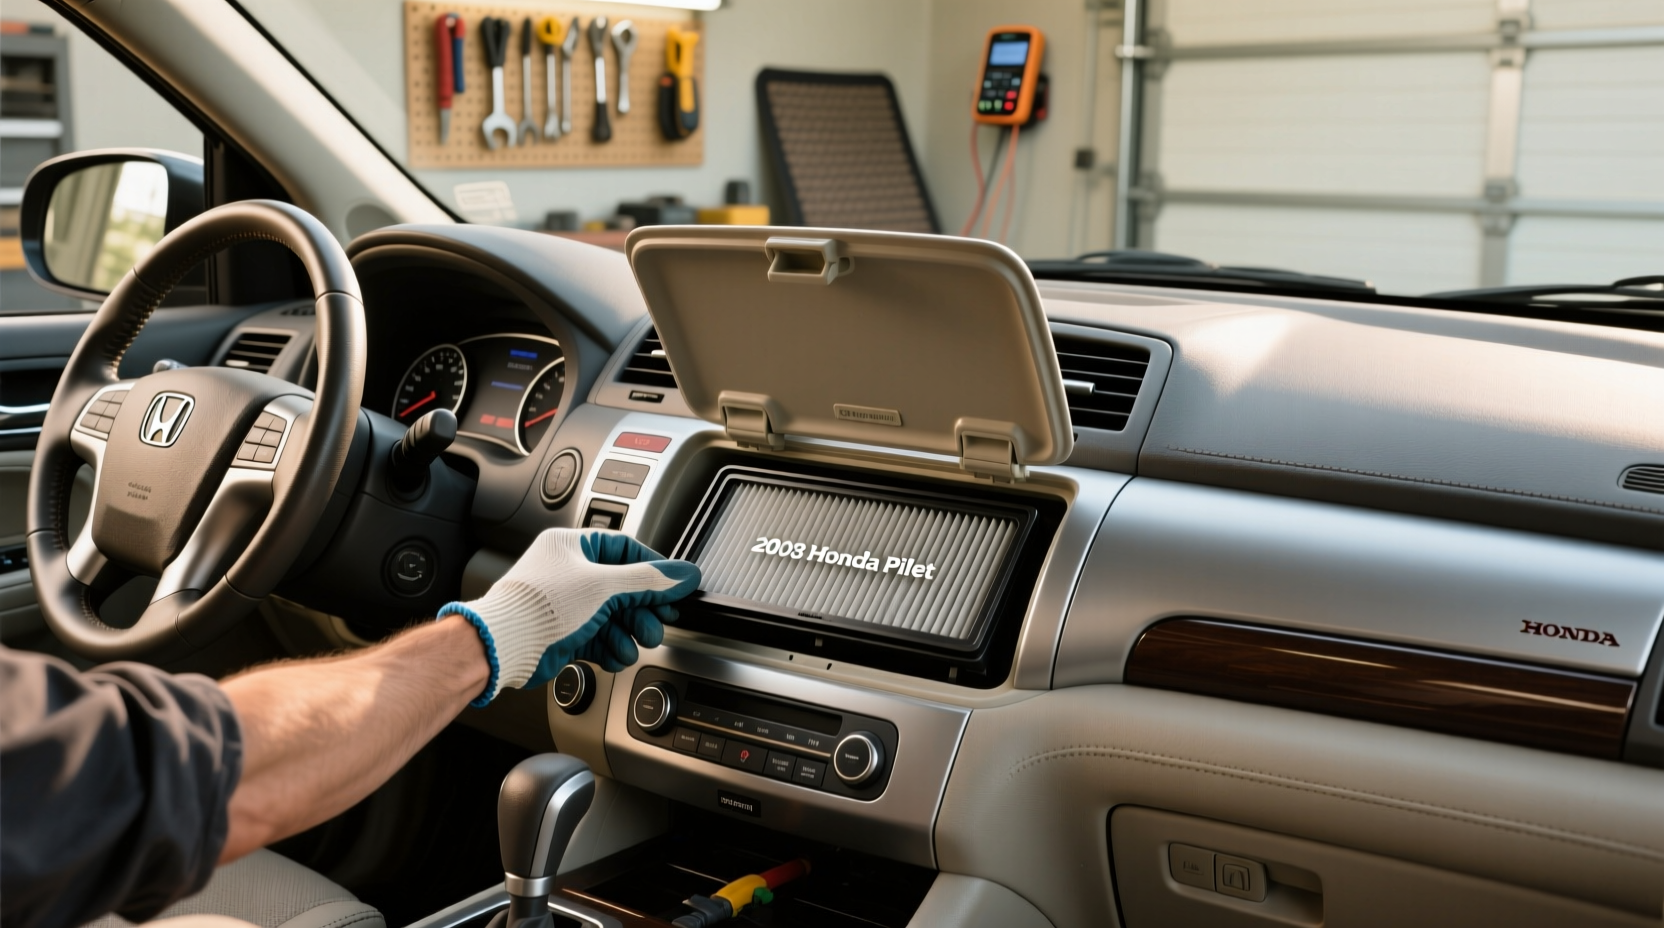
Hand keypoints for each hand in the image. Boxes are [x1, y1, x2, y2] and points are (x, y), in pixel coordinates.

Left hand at [439, 529, 699, 705]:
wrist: (504, 646)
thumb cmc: (540, 607)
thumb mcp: (605, 587)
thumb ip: (649, 581)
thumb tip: (684, 574)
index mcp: (573, 546)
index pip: (626, 551)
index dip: (655, 570)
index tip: (676, 588)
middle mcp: (568, 572)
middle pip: (623, 587)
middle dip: (643, 608)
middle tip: (659, 621)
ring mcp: (565, 604)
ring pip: (613, 616)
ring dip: (629, 632)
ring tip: (637, 642)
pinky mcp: (563, 632)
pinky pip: (598, 637)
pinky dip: (611, 648)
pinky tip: (617, 655)